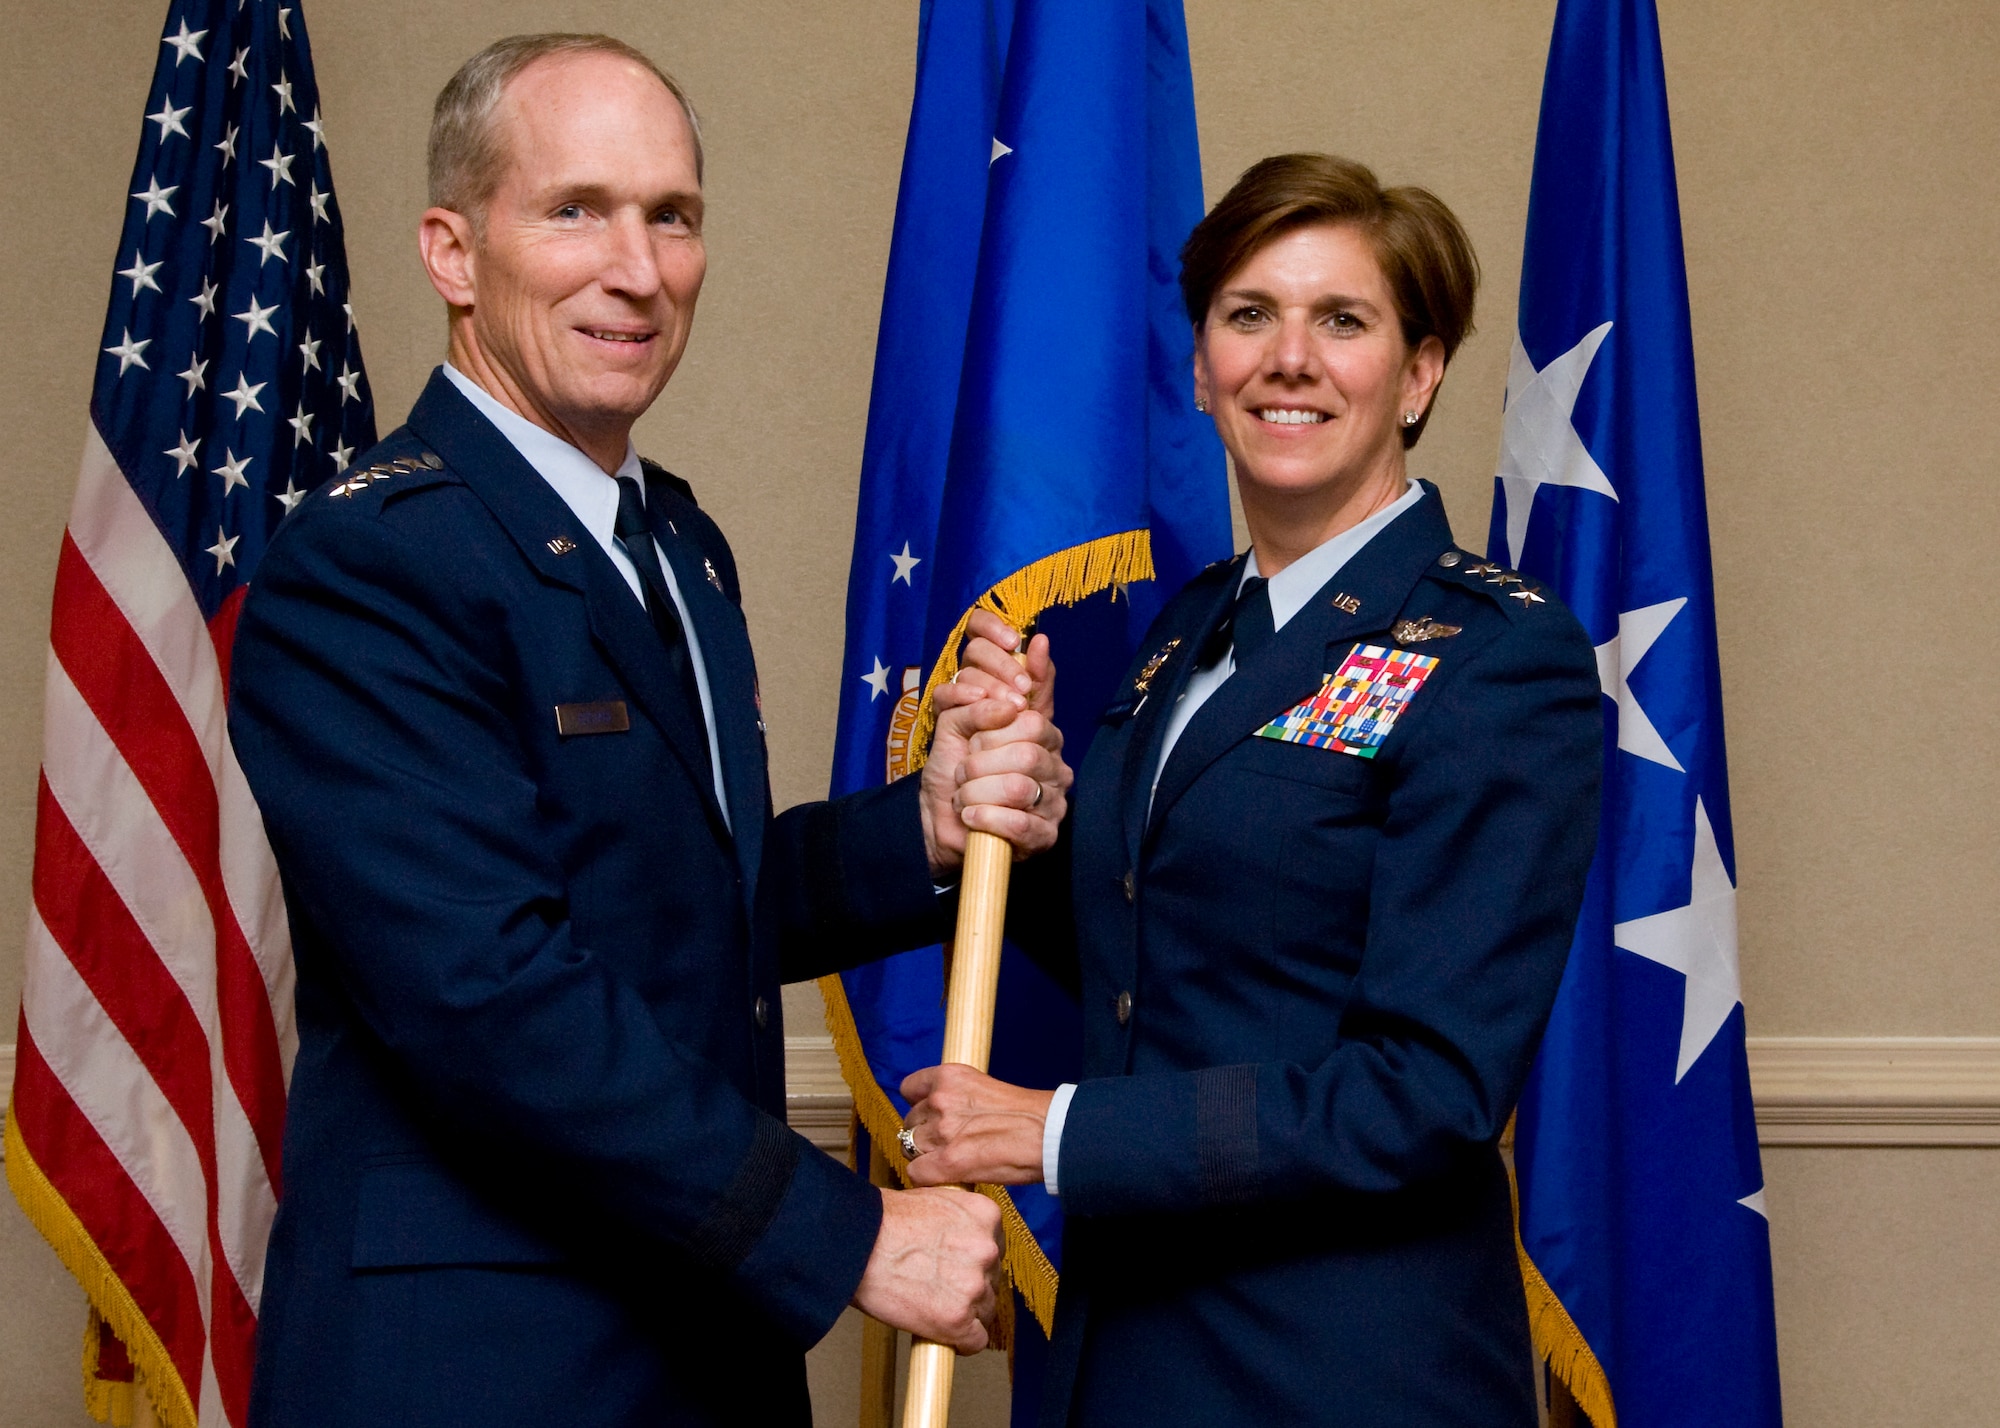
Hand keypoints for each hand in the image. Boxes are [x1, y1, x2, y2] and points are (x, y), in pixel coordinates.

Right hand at [851, 1186, 1003, 1353]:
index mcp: (986, 1216)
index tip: (955, 1269)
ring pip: (983, 1312)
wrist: (854, 1244)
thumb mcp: (932, 1200)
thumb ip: (957, 1221)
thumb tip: (961, 1240)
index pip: (995, 1250)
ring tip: (928, 1304)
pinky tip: (938, 1330)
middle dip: (967, 1288)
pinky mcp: (957, 1320)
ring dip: (961, 1313)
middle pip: (991, 1281)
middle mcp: (987, 1250)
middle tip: (936, 1287)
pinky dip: (958, 1342)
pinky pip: (974, 1342)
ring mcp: (973, 1286)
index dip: (973, 1263)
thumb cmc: (880, 1221)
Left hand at [900, 1064, 1053, 1186]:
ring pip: (909, 1147)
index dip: (918, 1105)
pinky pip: (916, 1173)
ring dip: (926, 1156)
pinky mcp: (947, 1162)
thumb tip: (938, 1114)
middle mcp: (941, 1099)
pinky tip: (947, 1177)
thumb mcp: (984, 1088)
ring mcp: (942, 1131)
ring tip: (951, 1161)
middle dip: (924, 1133)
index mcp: (949, 1076)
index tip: (930, 1116)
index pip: (909, 1089)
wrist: (1050, 1134)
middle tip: (949, 1143)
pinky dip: (928, 1178)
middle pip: (909, 1122)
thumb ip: (956, 1097)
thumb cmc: (1026, 1114)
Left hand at [920, 613, 1070, 875]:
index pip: (1032, 715)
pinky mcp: (1046, 837)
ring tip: (963, 798)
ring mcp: (1055, 802)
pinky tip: (970, 818)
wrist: (938, 821)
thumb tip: (1039, 643)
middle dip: (980, 761)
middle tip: (963, 772)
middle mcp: (1055, 765)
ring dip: (977, 792)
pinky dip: (985, 820)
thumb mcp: (961, 721)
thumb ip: (990, 687)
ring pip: (1020, 787)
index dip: (994, 724)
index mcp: (1041, 734)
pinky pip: (1020, 824)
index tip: (971, 738)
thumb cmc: (953, 770)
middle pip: (1026, 750)